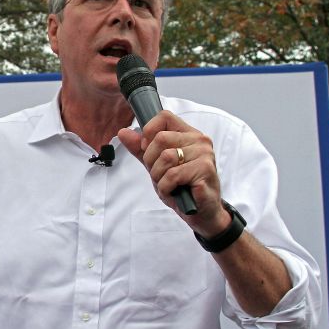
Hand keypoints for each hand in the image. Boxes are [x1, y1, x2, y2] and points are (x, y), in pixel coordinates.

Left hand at [117, 110, 230, 234]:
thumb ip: (140, 149)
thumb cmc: (181, 187)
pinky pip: (172, 175)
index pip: (164, 117)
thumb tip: (123, 132)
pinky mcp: (205, 170)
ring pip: (165, 158)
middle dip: (151, 161)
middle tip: (160, 174)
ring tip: (167, 184)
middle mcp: (199, 141)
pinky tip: (173, 191)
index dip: (149, 133)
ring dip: (159, 177)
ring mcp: (204, 155)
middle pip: (160, 138)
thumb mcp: (156, 165)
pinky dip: (166, 187)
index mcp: (188, 134)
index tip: (148, 149)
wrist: (201, 212)